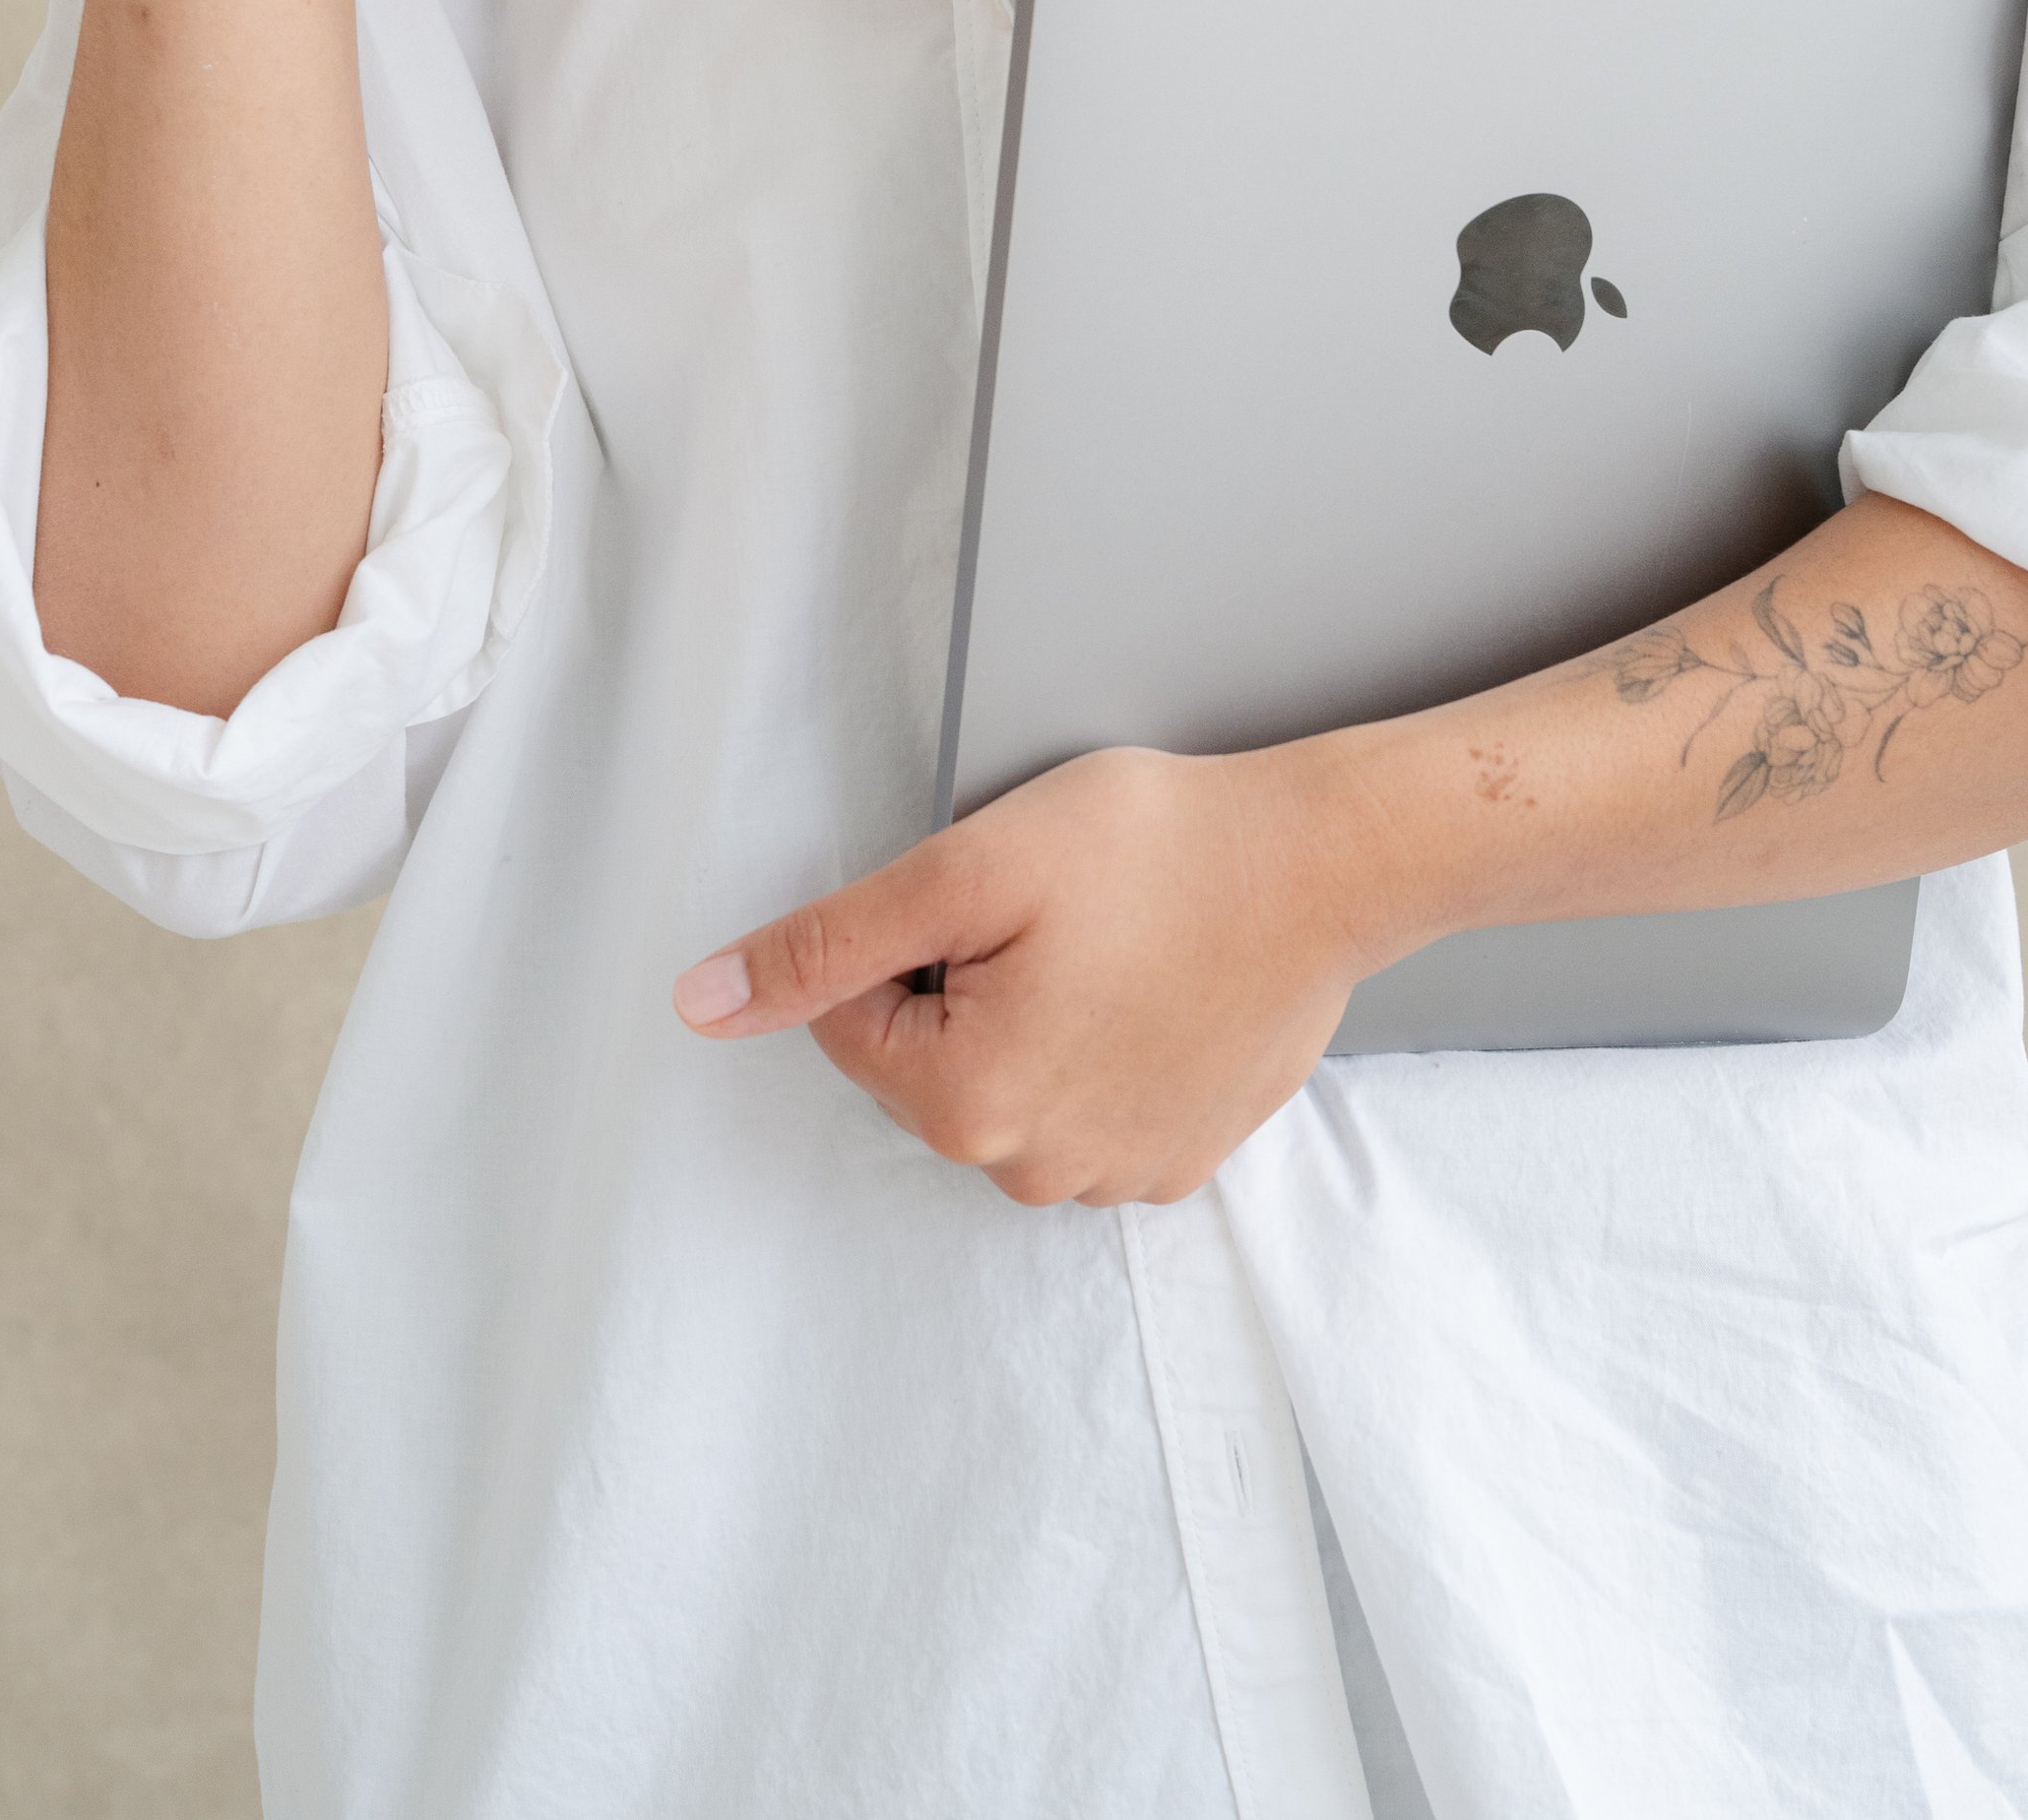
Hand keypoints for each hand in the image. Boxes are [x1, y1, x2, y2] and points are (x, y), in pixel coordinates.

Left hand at [672, 744, 1382, 1206]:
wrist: (1325, 863)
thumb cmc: (1158, 849)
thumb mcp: (965, 868)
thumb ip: (827, 945)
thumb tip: (702, 1002)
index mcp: (965, 1105)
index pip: (852, 1017)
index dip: (909, 935)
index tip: (992, 899)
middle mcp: (1036, 1172)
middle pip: (928, 1061)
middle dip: (966, 982)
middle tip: (1055, 912)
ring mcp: (1118, 1177)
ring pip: (1011, 1084)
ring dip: (1035, 1016)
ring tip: (1114, 943)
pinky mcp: (1181, 1158)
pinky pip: (1092, 1104)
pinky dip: (1104, 1046)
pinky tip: (1154, 984)